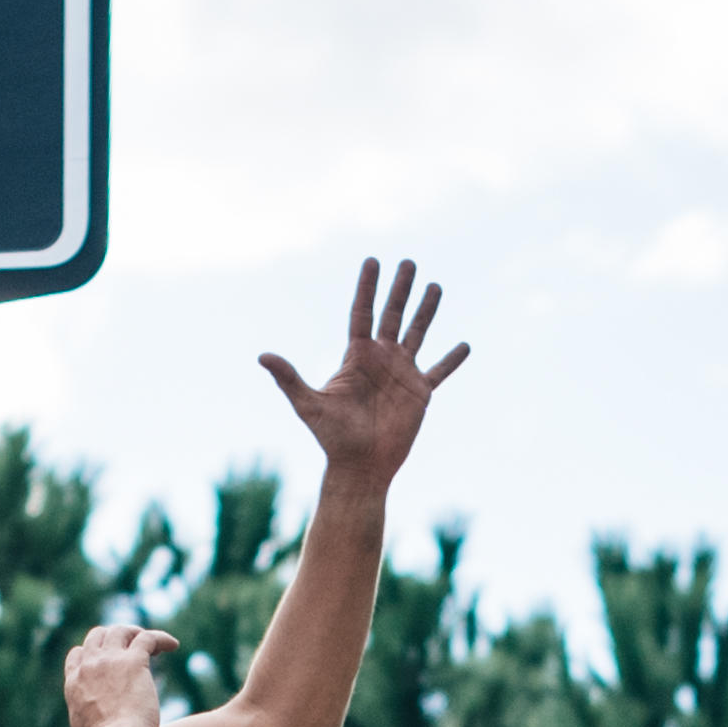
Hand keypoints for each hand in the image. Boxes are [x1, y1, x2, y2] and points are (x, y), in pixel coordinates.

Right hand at [62, 622, 170, 726]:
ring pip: (121, 631)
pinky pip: (147, 638)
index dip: (93, 654)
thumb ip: (88, 716)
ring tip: (154, 645)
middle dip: (114, 638)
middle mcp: (89, 666)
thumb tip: (97, 722)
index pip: (78, 654)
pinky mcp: (133, 662)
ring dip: (136, 634)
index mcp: (74, 682)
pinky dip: (161, 639)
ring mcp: (110, 660)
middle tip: (132, 648)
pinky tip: (173, 646)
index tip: (109, 662)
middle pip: (98, 636)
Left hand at [259, 259, 471, 485]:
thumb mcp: (308, 405)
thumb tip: (262, 356)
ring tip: (435, 286)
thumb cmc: (331, 437)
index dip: (367, 287)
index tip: (373, 261)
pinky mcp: (420, 393)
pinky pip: (440, 372)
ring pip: (418, 333)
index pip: (362, 312)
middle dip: (400, 289)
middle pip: (392, 315)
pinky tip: (465, 345)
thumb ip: (289, 378)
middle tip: (408, 262)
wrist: (360, 466)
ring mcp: (402, 374)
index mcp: (356, 356)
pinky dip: (452, 360)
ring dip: (427, 311)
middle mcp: (380, 359)